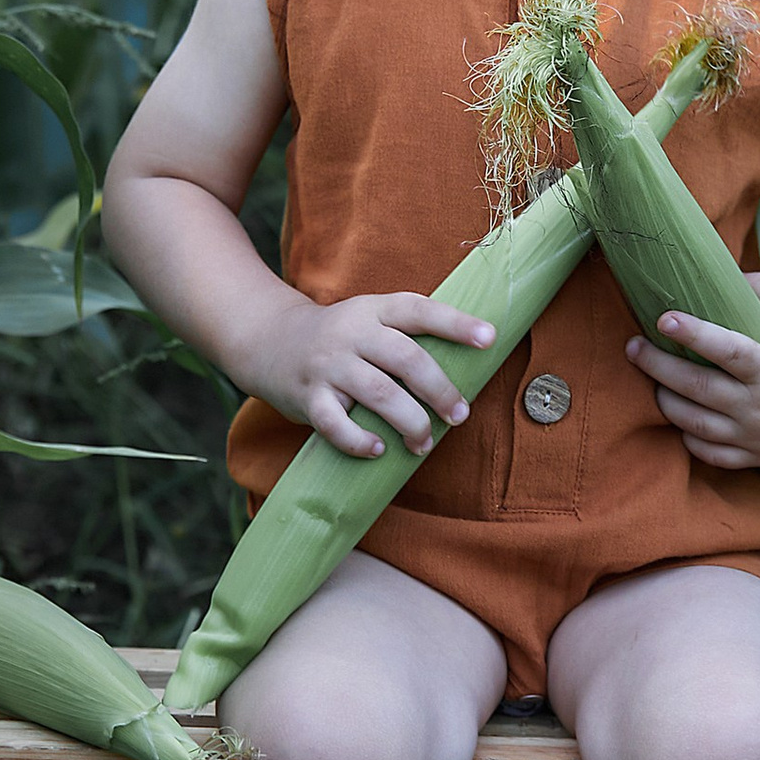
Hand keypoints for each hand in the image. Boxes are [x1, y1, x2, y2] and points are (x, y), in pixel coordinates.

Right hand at [262, 289, 497, 460]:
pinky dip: (359, 440)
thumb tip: (466, 370)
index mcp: (373, 310)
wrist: (269, 341)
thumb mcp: (369, 319)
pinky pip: (334, 422)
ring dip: (409, 422)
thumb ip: (407, 336)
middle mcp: (351, 333)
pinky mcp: (308, 397)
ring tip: (424, 443)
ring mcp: (328, 365)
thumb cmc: (340, 339)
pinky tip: (378, 449)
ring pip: (377, 393)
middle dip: (440, 390)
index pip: (419, 311)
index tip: (490, 339)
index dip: (456, 323)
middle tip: (460, 415)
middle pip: (406, 358)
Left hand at [625, 275, 759, 471]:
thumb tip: (713, 278)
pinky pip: (711, 455)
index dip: (692, 334)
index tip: (663, 318)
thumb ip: (758, 290)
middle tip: (632, 346)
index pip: (725, 351)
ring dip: (666, 401)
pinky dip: (688, 438)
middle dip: (658, 366)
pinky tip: (679, 414)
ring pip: (696, 425)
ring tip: (653, 378)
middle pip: (698, 389)